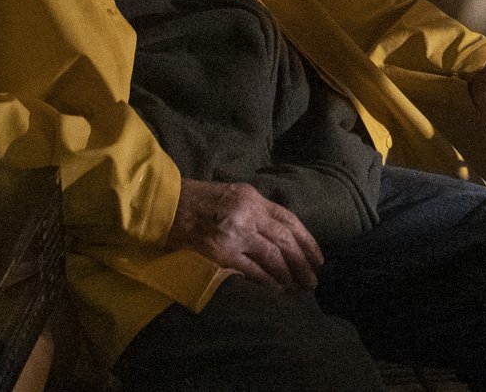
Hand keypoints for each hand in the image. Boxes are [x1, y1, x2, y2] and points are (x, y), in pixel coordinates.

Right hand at [164, 178, 321, 291]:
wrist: (166, 205)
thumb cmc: (198, 200)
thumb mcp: (232, 196)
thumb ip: (255, 211)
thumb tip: (279, 234)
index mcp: (253, 198)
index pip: (289, 220)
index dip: (307, 240)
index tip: (318, 258)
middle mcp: (248, 213)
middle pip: (285, 240)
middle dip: (303, 262)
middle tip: (313, 280)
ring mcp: (236, 233)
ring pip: (273, 256)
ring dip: (288, 275)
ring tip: (298, 289)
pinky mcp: (222, 252)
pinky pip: (252, 270)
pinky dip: (267, 281)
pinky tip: (276, 290)